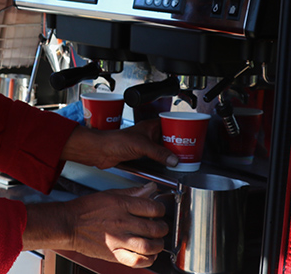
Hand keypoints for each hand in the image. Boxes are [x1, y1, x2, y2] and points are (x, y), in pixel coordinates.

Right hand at [24, 184, 167, 267]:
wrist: (68, 224)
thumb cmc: (86, 209)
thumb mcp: (110, 194)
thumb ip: (132, 192)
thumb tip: (150, 188)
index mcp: (122, 205)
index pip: (153, 208)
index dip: (161, 210)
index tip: (159, 212)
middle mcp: (122, 222)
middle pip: (154, 228)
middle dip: (163, 228)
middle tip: (161, 228)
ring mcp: (118, 240)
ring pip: (149, 246)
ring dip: (158, 245)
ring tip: (157, 242)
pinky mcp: (113, 254)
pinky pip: (136, 261)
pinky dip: (147, 260)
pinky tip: (149, 256)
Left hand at [62, 119, 178, 169]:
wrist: (100, 151)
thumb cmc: (115, 141)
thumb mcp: (141, 146)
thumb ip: (158, 153)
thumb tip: (174, 159)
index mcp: (149, 126)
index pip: (169, 124)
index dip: (179, 128)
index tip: (189, 136)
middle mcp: (148, 134)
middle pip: (168, 137)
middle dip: (178, 144)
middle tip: (188, 150)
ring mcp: (144, 145)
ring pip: (162, 148)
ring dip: (170, 154)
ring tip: (180, 159)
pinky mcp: (140, 155)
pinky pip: (156, 157)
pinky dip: (162, 161)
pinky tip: (167, 166)